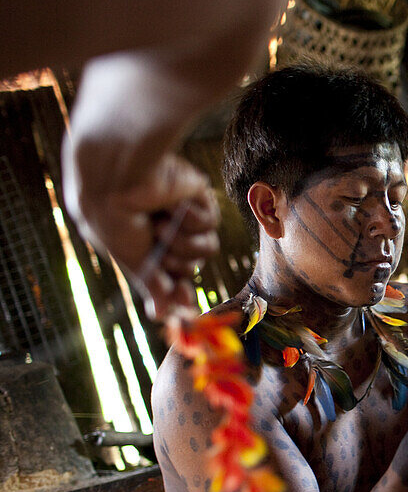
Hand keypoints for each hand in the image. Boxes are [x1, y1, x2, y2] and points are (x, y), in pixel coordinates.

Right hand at [62, 146, 219, 320]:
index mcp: (139, 243)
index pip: (167, 276)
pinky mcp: (198, 198)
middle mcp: (161, 230)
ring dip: (182, 244)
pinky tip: (172, 205)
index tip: (186, 306)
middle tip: (160, 253)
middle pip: (190, 267)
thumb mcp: (130, 258)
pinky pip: (210, 227)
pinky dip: (190, 221)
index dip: (178, 292)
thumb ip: (150, 285)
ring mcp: (181, 215)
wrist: (119, 175)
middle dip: (178, 267)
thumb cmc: (114, 217)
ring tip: (160, 226)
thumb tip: (161, 316)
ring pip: (205, 250)